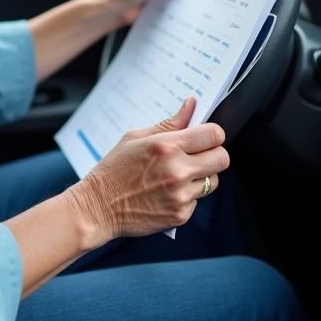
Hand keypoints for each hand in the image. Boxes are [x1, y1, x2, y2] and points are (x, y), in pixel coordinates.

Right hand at [65, 97, 228, 242]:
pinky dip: (187, 196)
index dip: (213, 133)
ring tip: (177, 175)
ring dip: (202, 176)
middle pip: (223, 158)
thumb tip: (192, 104)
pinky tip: (167, 193)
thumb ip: (170, 123)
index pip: (214, 135)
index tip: (206, 136)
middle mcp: (178, 171)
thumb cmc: (113, 170)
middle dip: (213, 154)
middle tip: (198, 155)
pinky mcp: (180, 215)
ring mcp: (181, 195)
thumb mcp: (136, 138)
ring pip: (214, 181)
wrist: (97, 208)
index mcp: (167, 146)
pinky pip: (198, 201)